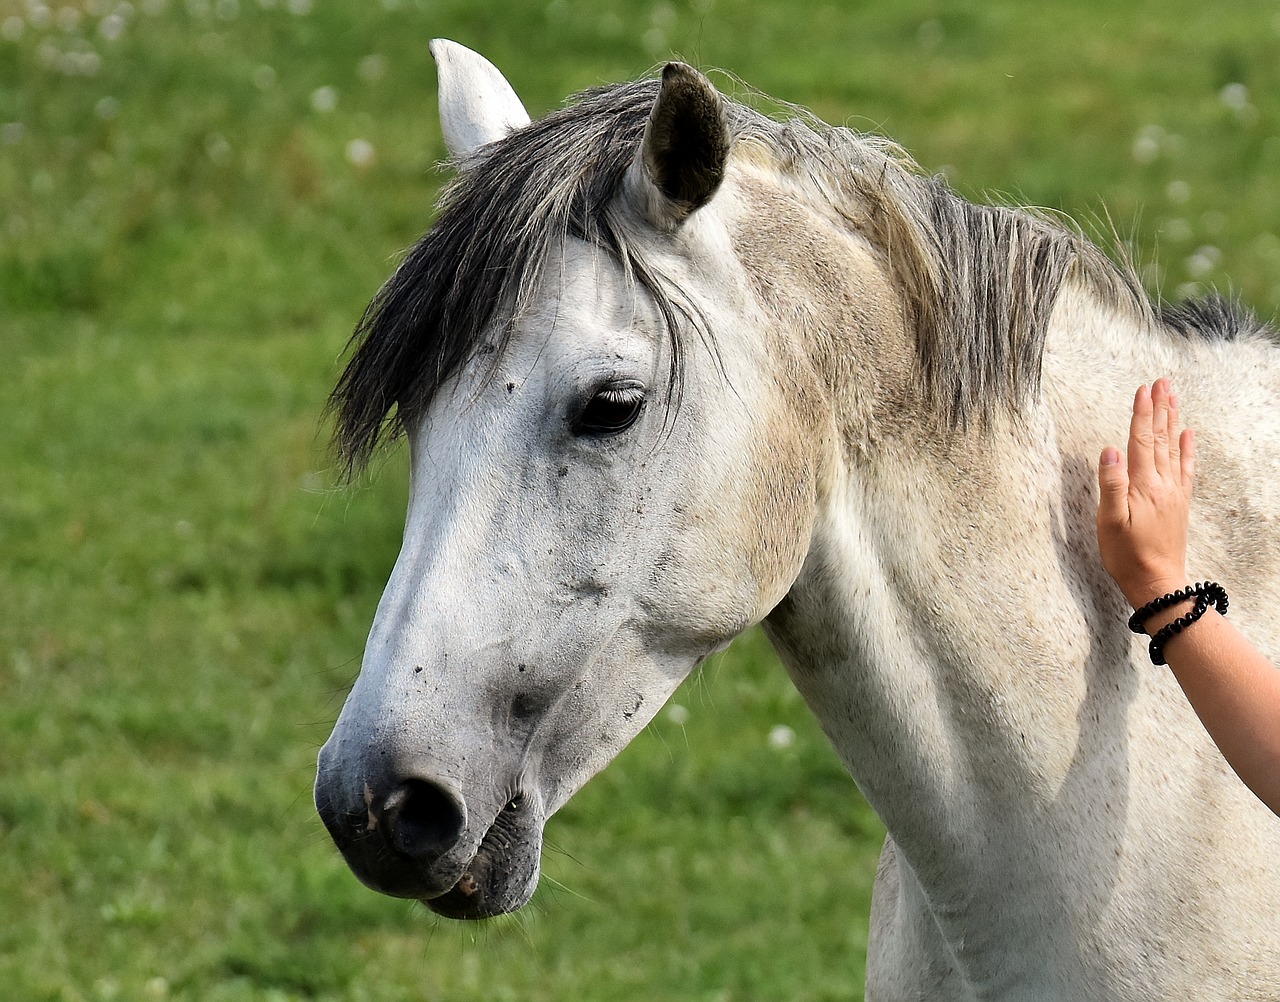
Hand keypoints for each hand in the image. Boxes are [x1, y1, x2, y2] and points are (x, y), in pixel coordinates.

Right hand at [1096, 378, 1196, 608]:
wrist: (1158, 582)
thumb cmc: (1127, 555)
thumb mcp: (1110, 521)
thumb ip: (1111, 484)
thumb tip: (1110, 451)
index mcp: (1143, 485)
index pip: (1140, 440)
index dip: (1141, 413)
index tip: (1142, 389)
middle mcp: (1163, 483)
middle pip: (1160, 438)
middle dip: (1159, 408)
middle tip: (1162, 382)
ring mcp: (1173, 492)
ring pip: (1172, 448)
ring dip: (1172, 420)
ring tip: (1172, 398)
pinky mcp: (1178, 502)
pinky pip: (1185, 467)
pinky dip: (1186, 448)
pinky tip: (1187, 434)